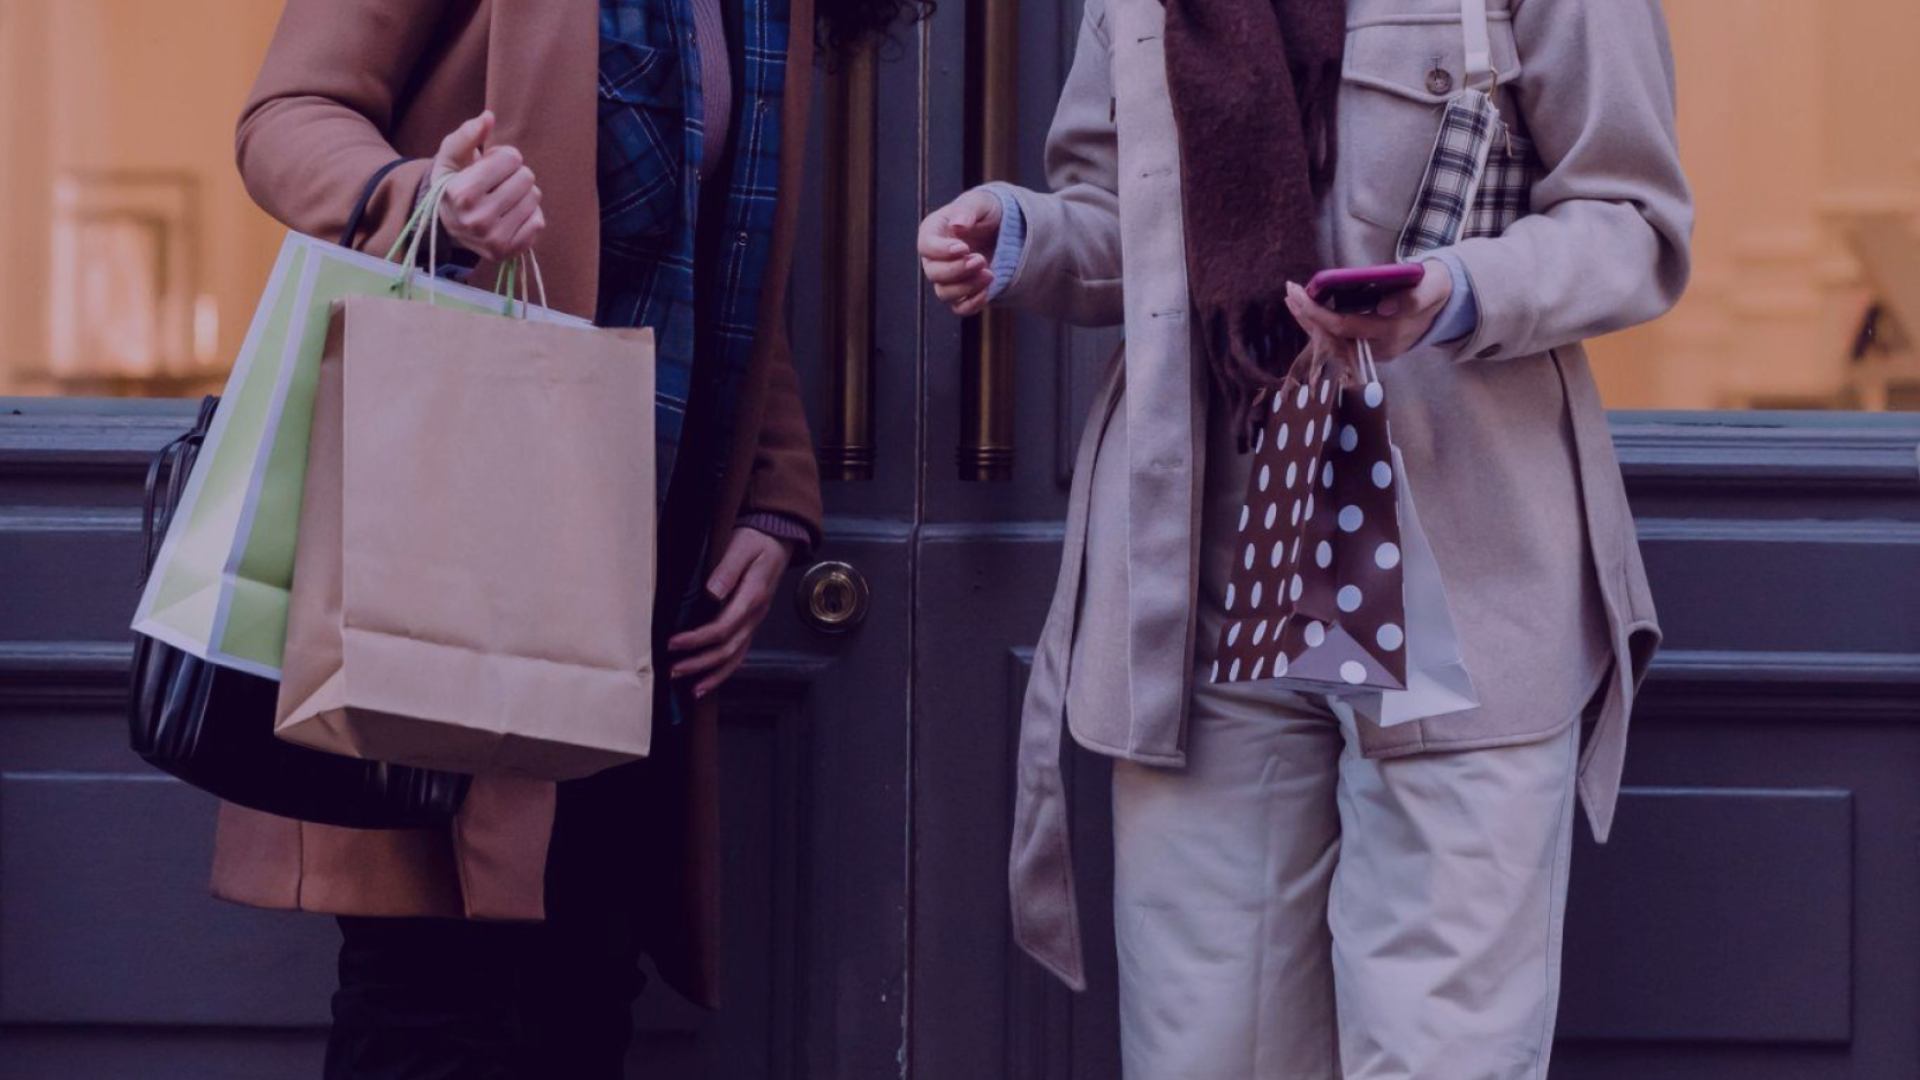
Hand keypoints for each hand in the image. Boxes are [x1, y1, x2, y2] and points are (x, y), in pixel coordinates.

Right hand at [430, 111, 546, 261]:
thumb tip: (488, 117)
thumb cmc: (452, 183)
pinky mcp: (509, 251)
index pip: (511, 158)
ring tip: (502, 197)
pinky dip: (528, 214)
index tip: (489, 166)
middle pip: (527, 177)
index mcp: (462, 193)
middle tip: (496, 183)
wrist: (447, 224)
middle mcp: (478, 220)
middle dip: (514, 174)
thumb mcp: (451, 156)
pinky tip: (510, 214)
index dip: (504, 156)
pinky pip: (539, 221)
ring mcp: (495, 239)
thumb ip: (467, 134)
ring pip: (535, 198)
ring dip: (522, 193)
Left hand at [666, 527, 794, 699]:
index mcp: (752, 597)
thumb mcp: (741, 546)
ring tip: (691, 689)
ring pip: (736, 657)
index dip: (697, 639)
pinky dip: (724, 671)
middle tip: (673, 670)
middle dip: (699, 663)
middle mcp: (756, 615)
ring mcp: (754, 622)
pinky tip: (707, 682)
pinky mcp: (750, 624)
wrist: (778, 539)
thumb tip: (712, 593)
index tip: (673, 643)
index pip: (723, 627)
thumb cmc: (757, 540)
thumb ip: (727, 570)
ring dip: (712, 675)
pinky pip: (739, 653)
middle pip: (728, 649)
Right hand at [918, 190, 1004, 316]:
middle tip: (981, 259)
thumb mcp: (981, 202)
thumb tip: (957, 224)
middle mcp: (935, 257)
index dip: (942, 251)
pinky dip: (972, 304)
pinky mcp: (962, 292)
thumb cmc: (987, 211)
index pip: (926, 246)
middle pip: (933, 273)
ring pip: (945, 293)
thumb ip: (967, 209)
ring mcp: (947, 277)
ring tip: (990, 273)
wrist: (1004, 229)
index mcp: (933, 231)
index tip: (964, 247)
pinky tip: (988, 290)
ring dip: (967, 287)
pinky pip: (959, 308)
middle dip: (957, 270)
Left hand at [1283, 261, 1454, 362]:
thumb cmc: (1433, 288)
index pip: (1346, 327)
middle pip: (1332, 339)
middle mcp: (1379, 348)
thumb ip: (1413, 298)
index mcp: (1393, 333)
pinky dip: (1318, 326)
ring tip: (1291, 298)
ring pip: (1331, 343)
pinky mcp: (1366, 349)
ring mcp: (1372, 352)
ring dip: (1308, 322)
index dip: (1320, 314)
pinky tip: (1304, 309)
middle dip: (1307, 317)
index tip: (1301, 294)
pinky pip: (1336, 341)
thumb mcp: (1432, 286)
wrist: (1442, 305)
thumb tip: (1384, 308)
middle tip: (1290, 291)